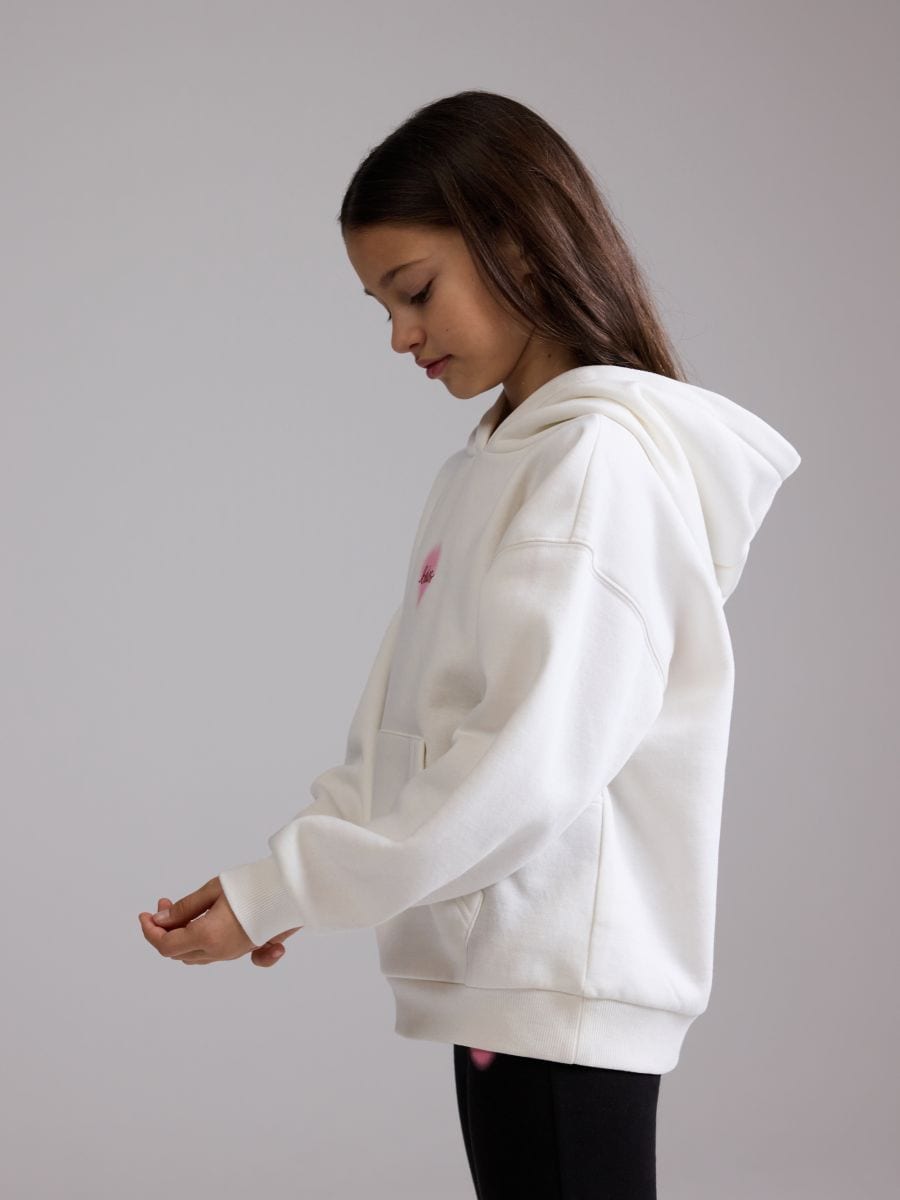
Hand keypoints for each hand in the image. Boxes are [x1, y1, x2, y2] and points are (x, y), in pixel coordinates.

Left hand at [138, 876, 301, 966]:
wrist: (289, 893)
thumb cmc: (252, 886)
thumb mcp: (213, 890)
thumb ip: (183, 908)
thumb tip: (159, 919)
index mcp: (207, 937)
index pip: (165, 945)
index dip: (149, 932)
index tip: (144, 914)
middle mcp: (217, 952)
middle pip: (177, 952)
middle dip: (164, 930)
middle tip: (163, 904)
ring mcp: (230, 954)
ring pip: (192, 955)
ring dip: (180, 935)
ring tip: (179, 910)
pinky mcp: (241, 951)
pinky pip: (210, 954)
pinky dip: (196, 941)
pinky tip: (199, 924)